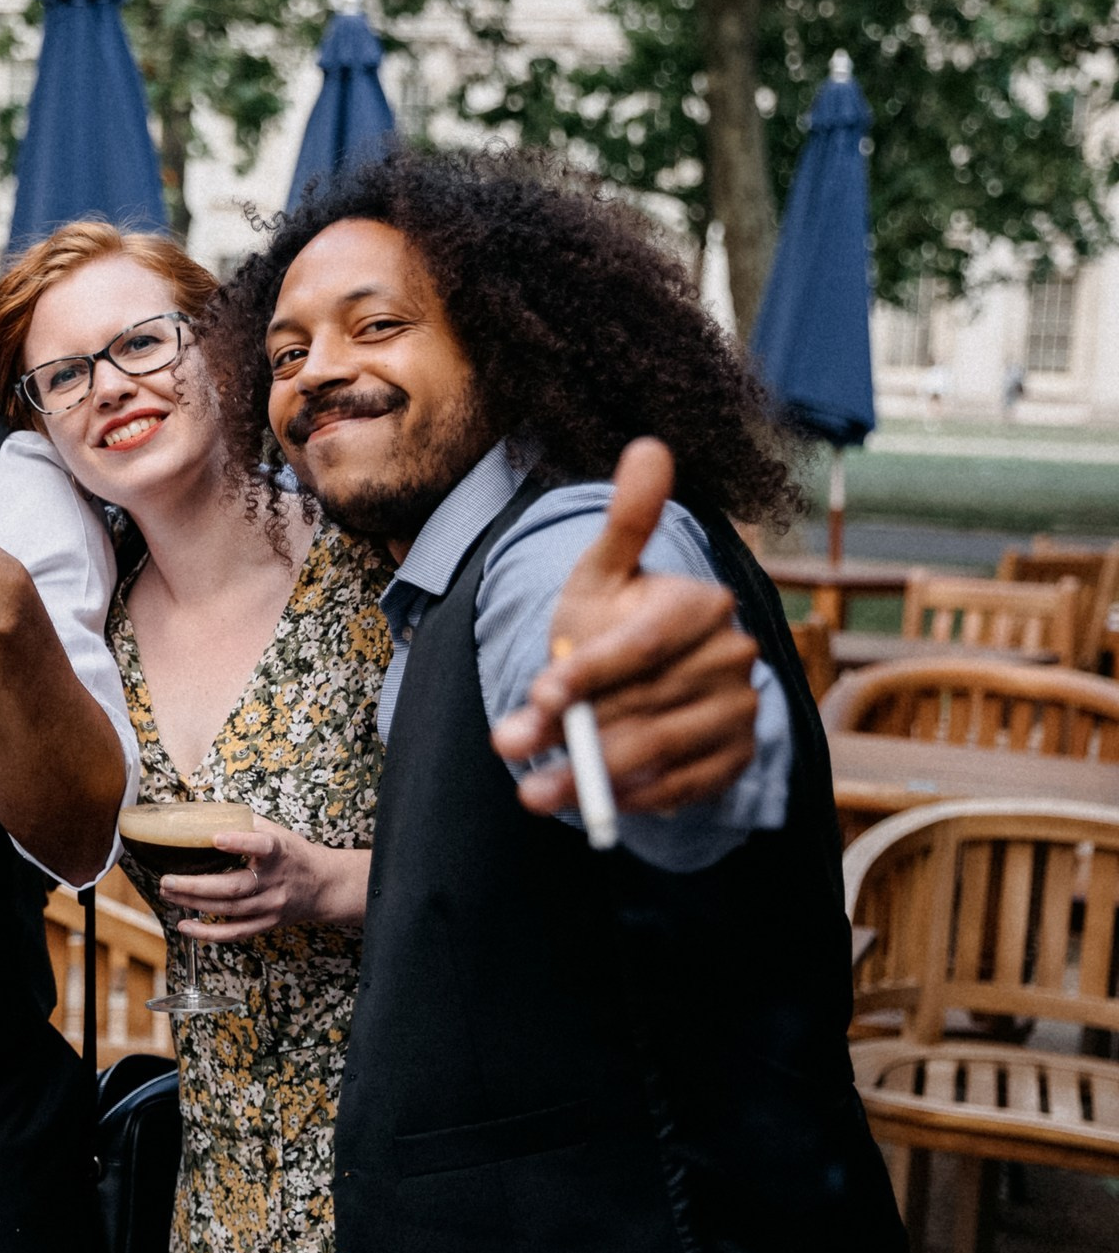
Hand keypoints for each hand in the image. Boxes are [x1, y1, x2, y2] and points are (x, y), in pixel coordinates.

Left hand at [157, 818, 369, 938]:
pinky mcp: (266, 924)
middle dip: (197, 885)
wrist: (324, 886)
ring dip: (194, 903)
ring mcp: (271, 906)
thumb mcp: (276, 832)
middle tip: (167, 879)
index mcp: (279, 852)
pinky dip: (208, 932)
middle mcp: (275, 881)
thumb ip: (244, 824)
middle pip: (235, 887)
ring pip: (230, 909)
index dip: (240, 842)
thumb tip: (204, 814)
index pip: (263, 846)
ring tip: (167, 893)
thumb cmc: (293, 854)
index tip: (216, 838)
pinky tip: (185, 926)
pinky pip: (235, 932)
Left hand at [489, 439, 760, 814]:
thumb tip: (648, 446)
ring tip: (533, 794)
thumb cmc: (615, 618)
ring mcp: (741, 711)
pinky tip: (589, 807)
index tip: (538, 694)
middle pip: (643, 702)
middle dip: (573, 731)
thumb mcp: (605, 572)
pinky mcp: (735, 759)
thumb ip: (625, 522)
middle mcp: (734, 658)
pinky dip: (634, 800)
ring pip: (659, 751)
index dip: (589, 672)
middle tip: (511, 747)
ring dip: (593, 778)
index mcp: (701, 605)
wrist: (651, 674)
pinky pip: (683, 787)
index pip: (641, 644)